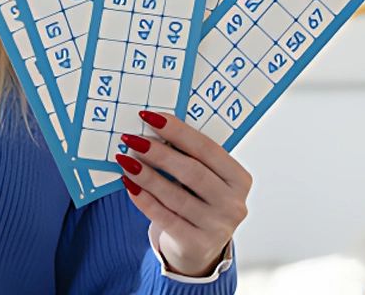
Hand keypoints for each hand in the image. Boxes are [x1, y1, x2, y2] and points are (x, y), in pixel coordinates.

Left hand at [115, 110, 250, 277]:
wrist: (199, 248)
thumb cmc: (197, 202)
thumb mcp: (203, 180)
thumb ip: (188, 158)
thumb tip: (152, 129)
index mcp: (239, 179)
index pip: (207, 149)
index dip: (177, 131)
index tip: (149, 117)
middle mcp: (233, 204)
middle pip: (192, 171)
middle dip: (158, 152)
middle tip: (132, 139)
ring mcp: (217, 227)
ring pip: (176, 195)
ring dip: (146, 175)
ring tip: (124, 159)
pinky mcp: (196, 244)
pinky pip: (164, 217)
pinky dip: (143, 199)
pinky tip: (128, 184)